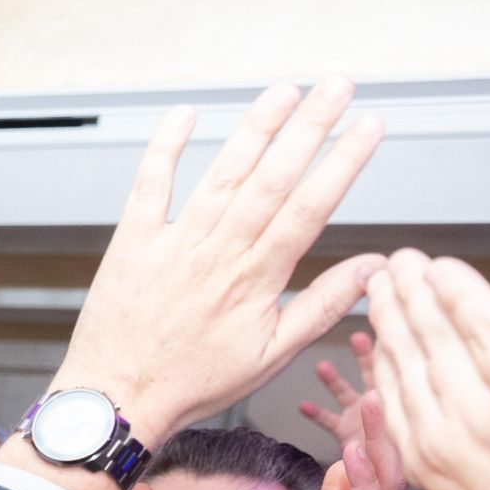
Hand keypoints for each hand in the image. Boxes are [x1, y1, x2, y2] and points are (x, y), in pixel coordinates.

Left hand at [50, 81, 383, 449]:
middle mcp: (217, 255)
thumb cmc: (191, 384)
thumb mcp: (270, 357)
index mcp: (255, 280)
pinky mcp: (132, 244)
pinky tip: (186, 115)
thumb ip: (322, 306)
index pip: (309, 209)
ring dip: (254, 129)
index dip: (342, 164)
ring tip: (283, 92)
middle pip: (272, 180)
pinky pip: (149, 186)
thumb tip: (374, 269)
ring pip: (221, 175)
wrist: (115, 402)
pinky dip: (165, 149)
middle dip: (309, 129)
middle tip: (338, 87)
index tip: (368, 127)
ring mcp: (173, 245)